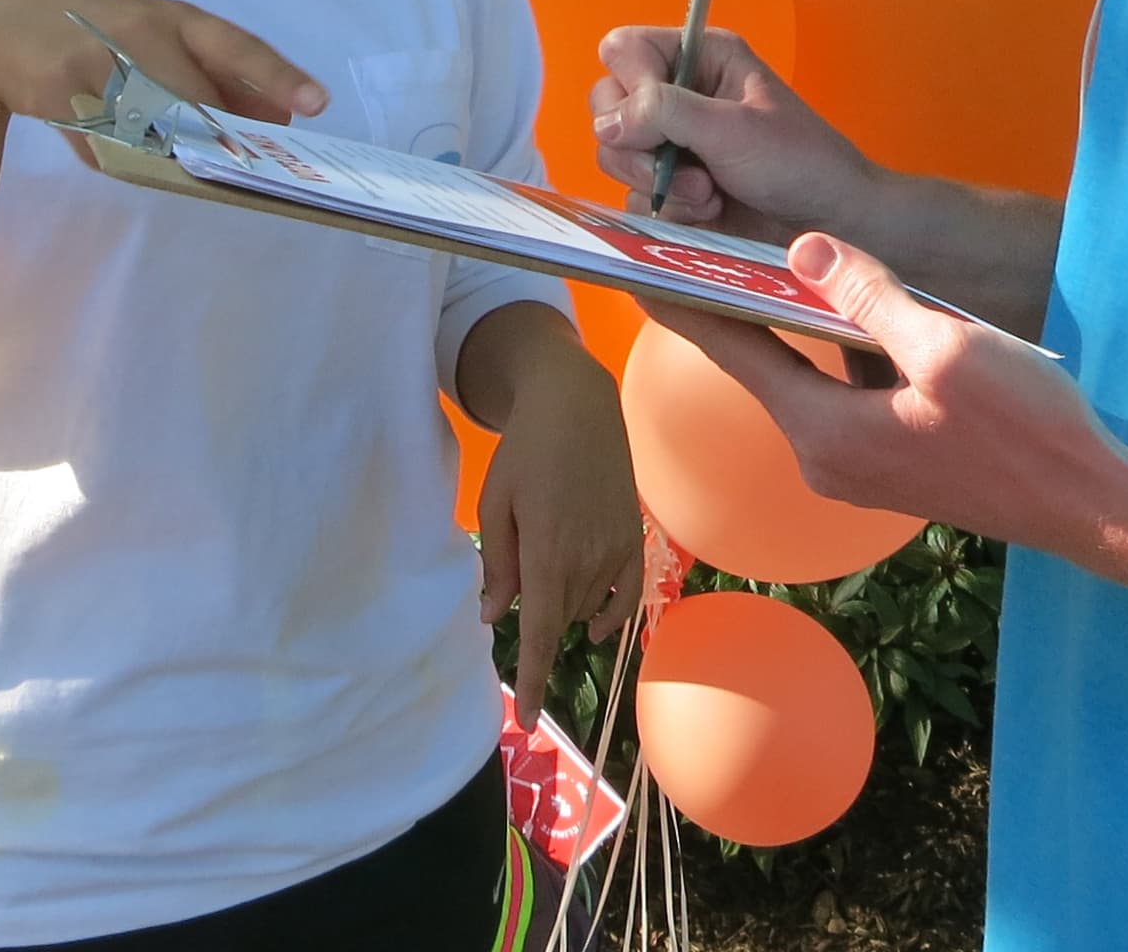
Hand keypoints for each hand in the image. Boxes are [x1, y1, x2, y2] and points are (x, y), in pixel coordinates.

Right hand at [0, 0, 326, 131]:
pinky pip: (106, 139)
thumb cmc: (97, 41)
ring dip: (163, 146)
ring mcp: (103, 55)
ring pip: (153, 124)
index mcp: (176, 17)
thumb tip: (270, 121)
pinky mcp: (65, 84)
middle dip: (221, 134)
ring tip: (160, 149)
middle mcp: (143, 29)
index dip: (277, 76)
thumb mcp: (155, 43)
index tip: (315, 104)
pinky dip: (111, 151)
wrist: (3, 33)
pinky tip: (97, 136)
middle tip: (247, 162)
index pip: (237, 47)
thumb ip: (209, 77)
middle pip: (197, 97)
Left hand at [467, 319, 640, 713]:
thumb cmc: (524, 451)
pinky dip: (610, 615)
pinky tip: (594, 626)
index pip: (541, 634)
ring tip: (544, 554)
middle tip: (515, 580)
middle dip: (537, 624)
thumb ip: (497, 565)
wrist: (577, 406)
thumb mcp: (495, 504)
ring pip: (586, 607)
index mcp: (547, 554)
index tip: (528, 720)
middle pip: (560, 621)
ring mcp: (616, 550)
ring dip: (563, 605)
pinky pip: (626, 594)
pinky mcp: (633, 538)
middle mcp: (587, 560)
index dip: (534, 679)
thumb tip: (494, 617)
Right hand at [587, 25, 880, 243]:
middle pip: (607, 102)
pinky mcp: (671, 186)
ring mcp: (672, 142)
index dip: (630, 83)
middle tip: (676, 162)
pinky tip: (708, 210)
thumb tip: (607, 123)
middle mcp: (679, 93)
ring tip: (706, 193)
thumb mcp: (734, 128)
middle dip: (637, 142)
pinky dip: (667, 206)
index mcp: (700, 57)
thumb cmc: (799, 162)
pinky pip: (634, 192)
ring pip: (615, 152)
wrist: (831, 224)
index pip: (624, 49)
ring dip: (656, 179)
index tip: (655, 118)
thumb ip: (665, 113)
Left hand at [639, 233, 1127, 557]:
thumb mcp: (947, 346)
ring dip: (780, 327)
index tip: (638, 262)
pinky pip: (834, 397)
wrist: (1096, 508)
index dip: (686, 301)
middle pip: (760, 364)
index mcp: (825, 431)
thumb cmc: (1030, 430)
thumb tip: (800, 249)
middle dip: (727, 305)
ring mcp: (856, 468)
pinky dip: (821, 353)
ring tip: (751, 265)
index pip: (734, 351)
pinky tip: (834, 315)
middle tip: (691, 245)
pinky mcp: (889, 466)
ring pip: (801, 380)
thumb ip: (868, 295)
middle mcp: (825, 458)